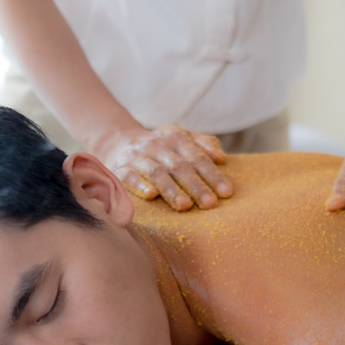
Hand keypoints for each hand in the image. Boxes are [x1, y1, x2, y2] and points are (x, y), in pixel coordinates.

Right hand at [104, 125, 230, 210]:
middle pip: (179, 167)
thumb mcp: (181, 138)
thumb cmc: (159, 147)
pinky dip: (140, 185)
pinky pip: (129, 176)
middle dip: (195, 186)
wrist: (117, 142)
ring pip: (156, 172)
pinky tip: (151, 196)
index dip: (212, 174)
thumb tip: (222, 159)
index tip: (226, 192)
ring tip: (185, 206)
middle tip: (210, 204)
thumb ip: (203, 145)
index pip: (197, 157)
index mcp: (176, 138)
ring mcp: (138, 157)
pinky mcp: (120, 168)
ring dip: (171, 189)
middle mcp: (157, 146)